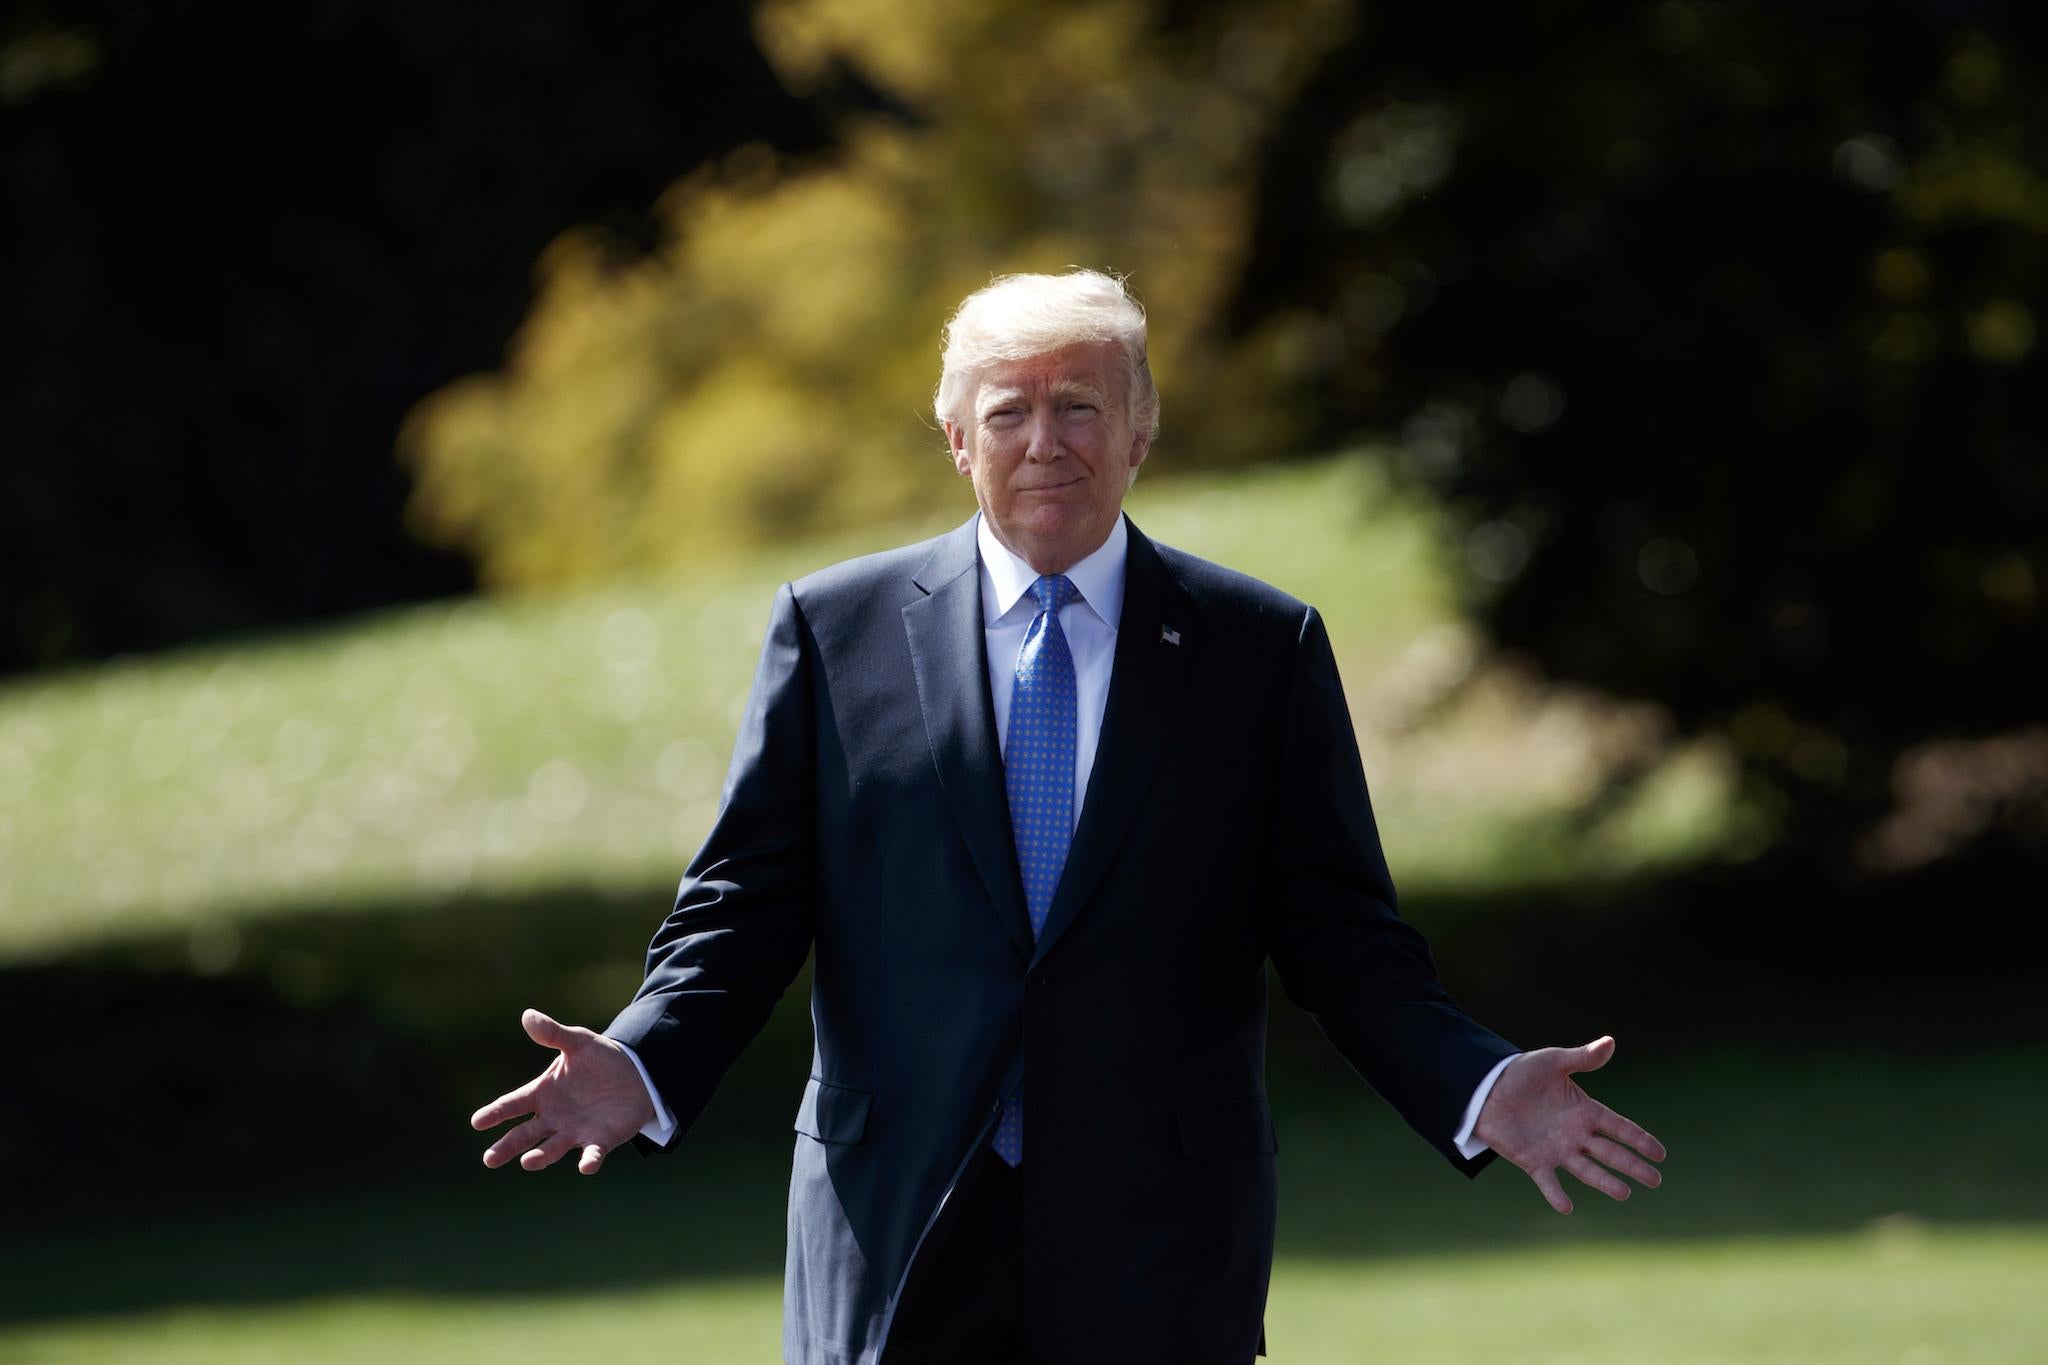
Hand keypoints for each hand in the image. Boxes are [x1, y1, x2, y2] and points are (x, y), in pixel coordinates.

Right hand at [471, 1008, 655, 1174]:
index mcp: (543, 1093)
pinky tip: (585, 1165)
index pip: (513, 1104)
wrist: (637, 1073)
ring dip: (541, 1156)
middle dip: (507, 1146)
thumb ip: (553, 1034)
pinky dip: (589, 1160)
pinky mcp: (599, 1140)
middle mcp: (554, 1117)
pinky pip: (592, 1153)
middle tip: (489, 1159)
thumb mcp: (578, 1042)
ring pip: (553, 1148)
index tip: (477, 1121)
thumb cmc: (601, 1058)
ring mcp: (575, 1131)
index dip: (495, 1112)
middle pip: (525, 1134)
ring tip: (528, 1162)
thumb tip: (528, 1015)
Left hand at [1472, 1036, 1665, 1213]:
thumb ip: (1582, 1058)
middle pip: (1610, 1152)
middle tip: (1655, 1180)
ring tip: (1624, 1193)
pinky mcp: (1533, 1161)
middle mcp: (1575, 1134)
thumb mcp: (1553, 1062)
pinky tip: (1566, 1207)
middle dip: (1632, 1165)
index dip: (1639, 1139)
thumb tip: (1610, 1042)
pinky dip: (1555, 1194)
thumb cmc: (1522, 1073)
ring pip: (1586, 1169)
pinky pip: (1547, 1181)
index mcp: (1584, 1111)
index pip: (1619, 1127)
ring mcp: (1556, 1150)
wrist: (1486, 1088)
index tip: (1660, 1153)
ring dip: (1604, 1181)